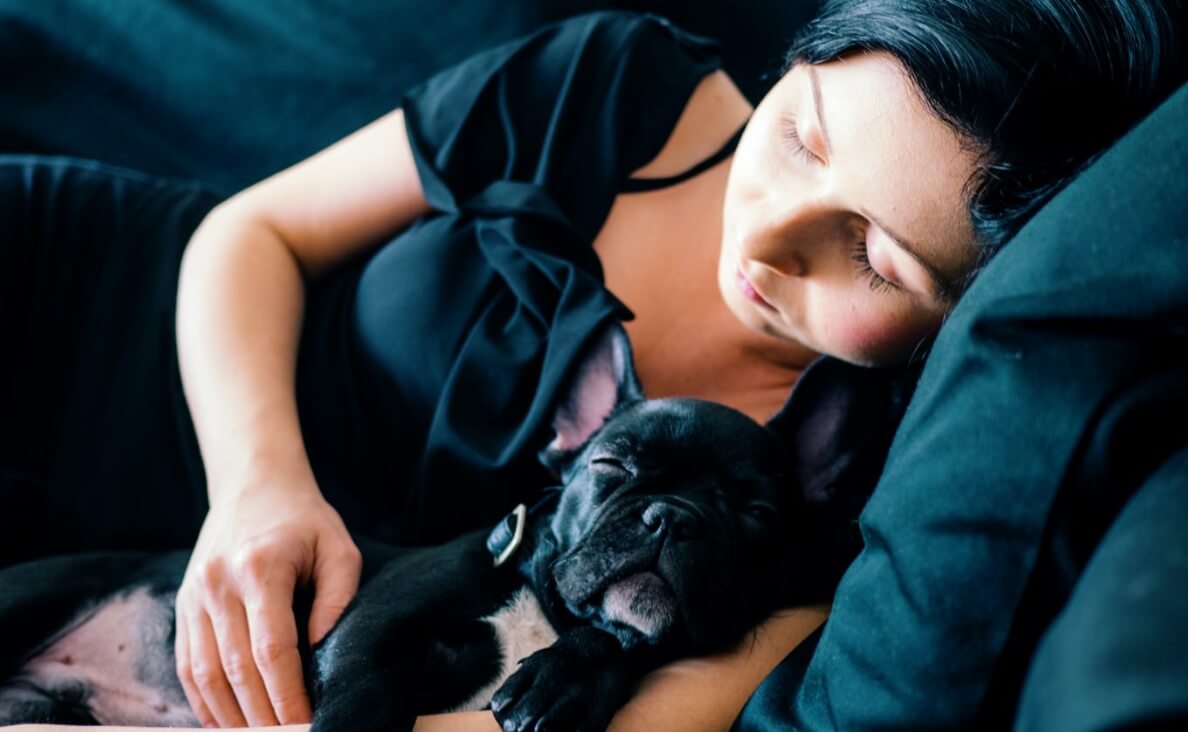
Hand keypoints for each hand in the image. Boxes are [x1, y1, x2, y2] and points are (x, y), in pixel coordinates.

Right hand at [174, 477, 361, 726]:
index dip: (287, 693)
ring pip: (205, 673)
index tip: (306, 722)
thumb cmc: (304, 519)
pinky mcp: (183, 606)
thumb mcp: (338, 547)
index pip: (271, 647)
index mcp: (260, 568)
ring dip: (231, 715)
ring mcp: (194, 596)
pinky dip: (205, 699)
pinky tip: (227, 720)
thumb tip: (321, 649)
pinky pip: (187, 664)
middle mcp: (219, 584)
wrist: (252, 484)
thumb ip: (337, 597)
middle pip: (235, 668)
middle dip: (262, 714)